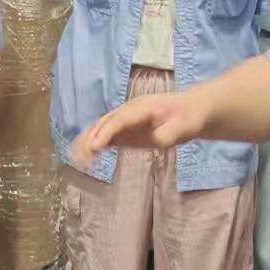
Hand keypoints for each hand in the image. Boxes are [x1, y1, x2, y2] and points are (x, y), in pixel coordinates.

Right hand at [70, 91, 206, 169]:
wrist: (190, 110)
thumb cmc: (189, 118)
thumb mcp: (186, 128)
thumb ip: (169, 134)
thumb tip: (156, 141)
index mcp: (144, 107)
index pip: (121, 119)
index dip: (107, 132)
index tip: (96, 147)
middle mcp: (129, 110)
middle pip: (105, 122)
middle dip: (92, 139)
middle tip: (83, 160)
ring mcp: (124, 119)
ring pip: (100, 128)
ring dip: (87, 143)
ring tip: (78, 161)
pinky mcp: (123, 129)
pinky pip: (103, 135)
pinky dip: (91, 145)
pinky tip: (83, 158)